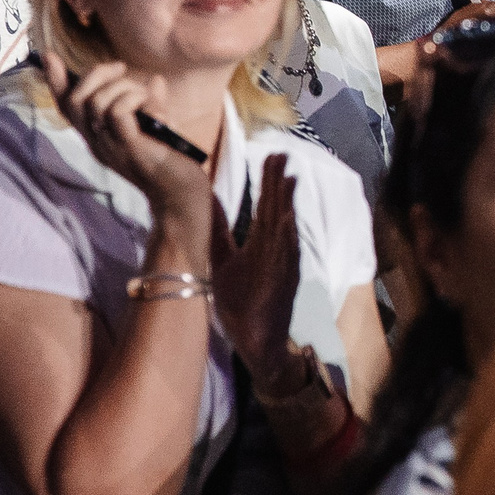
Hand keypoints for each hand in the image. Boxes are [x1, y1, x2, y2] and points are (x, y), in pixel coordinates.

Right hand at [42, 50, 212, 223]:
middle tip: (120, 67)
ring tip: (145, 95)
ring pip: (97, 102)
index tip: (48, 56)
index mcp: (98, 135)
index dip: (55, 82)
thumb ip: (149, 104)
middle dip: (95, 74)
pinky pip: (118, 111)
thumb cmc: (169, 158)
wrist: (180, 192)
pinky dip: (133, 98)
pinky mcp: (128, 147)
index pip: (66, 108)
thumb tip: (154, 79)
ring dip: (123, 87)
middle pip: (76, 100)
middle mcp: (97, 141)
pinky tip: (150, 105)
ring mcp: (110, 145)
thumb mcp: (155, 125)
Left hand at [210, 153, 303, 391]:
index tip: (270, 156)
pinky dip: (289, 237)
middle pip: (278, 211)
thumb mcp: (223, 263)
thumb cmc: (242, 302)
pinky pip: (286, 256)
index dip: (269, 183)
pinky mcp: (284, 281)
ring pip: (285, 228)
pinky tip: (288, 220)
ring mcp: (282, 265)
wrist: (257, 340)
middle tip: (281, 155)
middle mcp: (275, 250)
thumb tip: (205, 203)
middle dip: (279, 184)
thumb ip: (218, 233)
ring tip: (287, 178)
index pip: (267, 206)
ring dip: (288, 205)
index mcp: (261, 244)